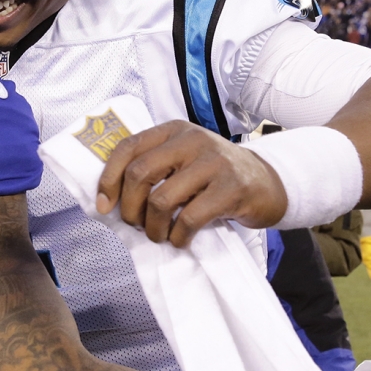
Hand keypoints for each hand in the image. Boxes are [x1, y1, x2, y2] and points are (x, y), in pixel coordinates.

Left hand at [95, 121, 287, 247]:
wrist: (268, 183)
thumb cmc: (215, 177)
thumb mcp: (184, 161)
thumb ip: (154, 169)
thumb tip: (110, 200)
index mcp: (173, 131)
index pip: (127, 148)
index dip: (108, 178)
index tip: (103, 205)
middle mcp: (191, 140)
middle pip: (139, 173)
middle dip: (129, 207)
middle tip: (136, 225)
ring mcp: (213, 162)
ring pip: (161, 200)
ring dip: (153, 227)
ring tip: (160, 235)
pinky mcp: (231, 188)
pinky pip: (189, 219)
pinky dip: (178, 237)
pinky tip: (181, 240)